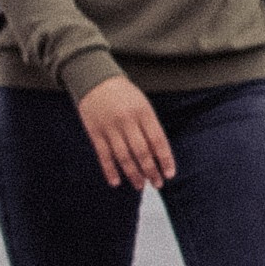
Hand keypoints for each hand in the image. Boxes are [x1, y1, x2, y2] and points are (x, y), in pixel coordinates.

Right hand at [76, 76, 174, 191]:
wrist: (94, 80)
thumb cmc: (124, 94)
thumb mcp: (143, 104)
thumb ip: (150, 126)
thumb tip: (159, 154)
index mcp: (143, 112)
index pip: (158, 140)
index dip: (165, 159)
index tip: (170, 174)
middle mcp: (127, 121)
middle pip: (142, 152)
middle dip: (151, 171)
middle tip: (157, 184)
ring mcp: (110, 127)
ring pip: (123, 157)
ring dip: (133, 174)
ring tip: (141, 186)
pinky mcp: (94, 132)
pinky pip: (103, 155)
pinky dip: (110, 170)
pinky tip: (116, 182)